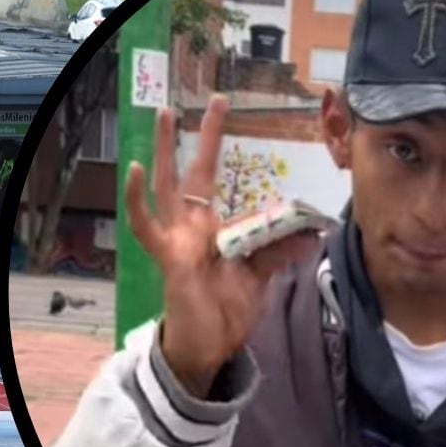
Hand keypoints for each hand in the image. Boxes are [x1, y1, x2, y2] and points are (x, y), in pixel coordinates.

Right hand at [126, 95, 322, 396]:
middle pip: (194, 171)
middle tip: (215, 98)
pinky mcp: (168, 257)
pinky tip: (134, 170)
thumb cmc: (226, 311)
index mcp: (212, 228)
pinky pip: (146, 225)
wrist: (208, 348)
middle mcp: (191, 226)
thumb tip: (311, 235)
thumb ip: (277, 253)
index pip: (219, 181)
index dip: (231, 161)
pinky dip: (136, 200)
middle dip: (203, 136)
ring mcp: (176, 239)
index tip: (241, 128)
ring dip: (165, 149)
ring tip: (165, 115)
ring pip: (167, 185)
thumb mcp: (258, 277)